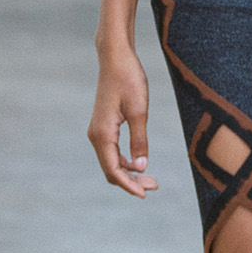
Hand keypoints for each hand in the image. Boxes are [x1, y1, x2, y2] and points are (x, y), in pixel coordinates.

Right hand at [88, 49, 158, 197]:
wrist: (116, 58)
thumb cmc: (128, 80)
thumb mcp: (139, 111)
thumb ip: (140, 140)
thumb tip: (141, 167)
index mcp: (103, 134)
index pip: (113, 170)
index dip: (129, 185)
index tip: (146, 194)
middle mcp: (96, 135)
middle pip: (111, 169)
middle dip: (131, 182)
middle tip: (155, 186)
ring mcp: (98, 131)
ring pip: (111, 162)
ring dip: (129, 172)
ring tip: (151, 178)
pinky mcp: (103, 126)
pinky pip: (111, 151)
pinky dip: (125, 161)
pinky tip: (139, 162)